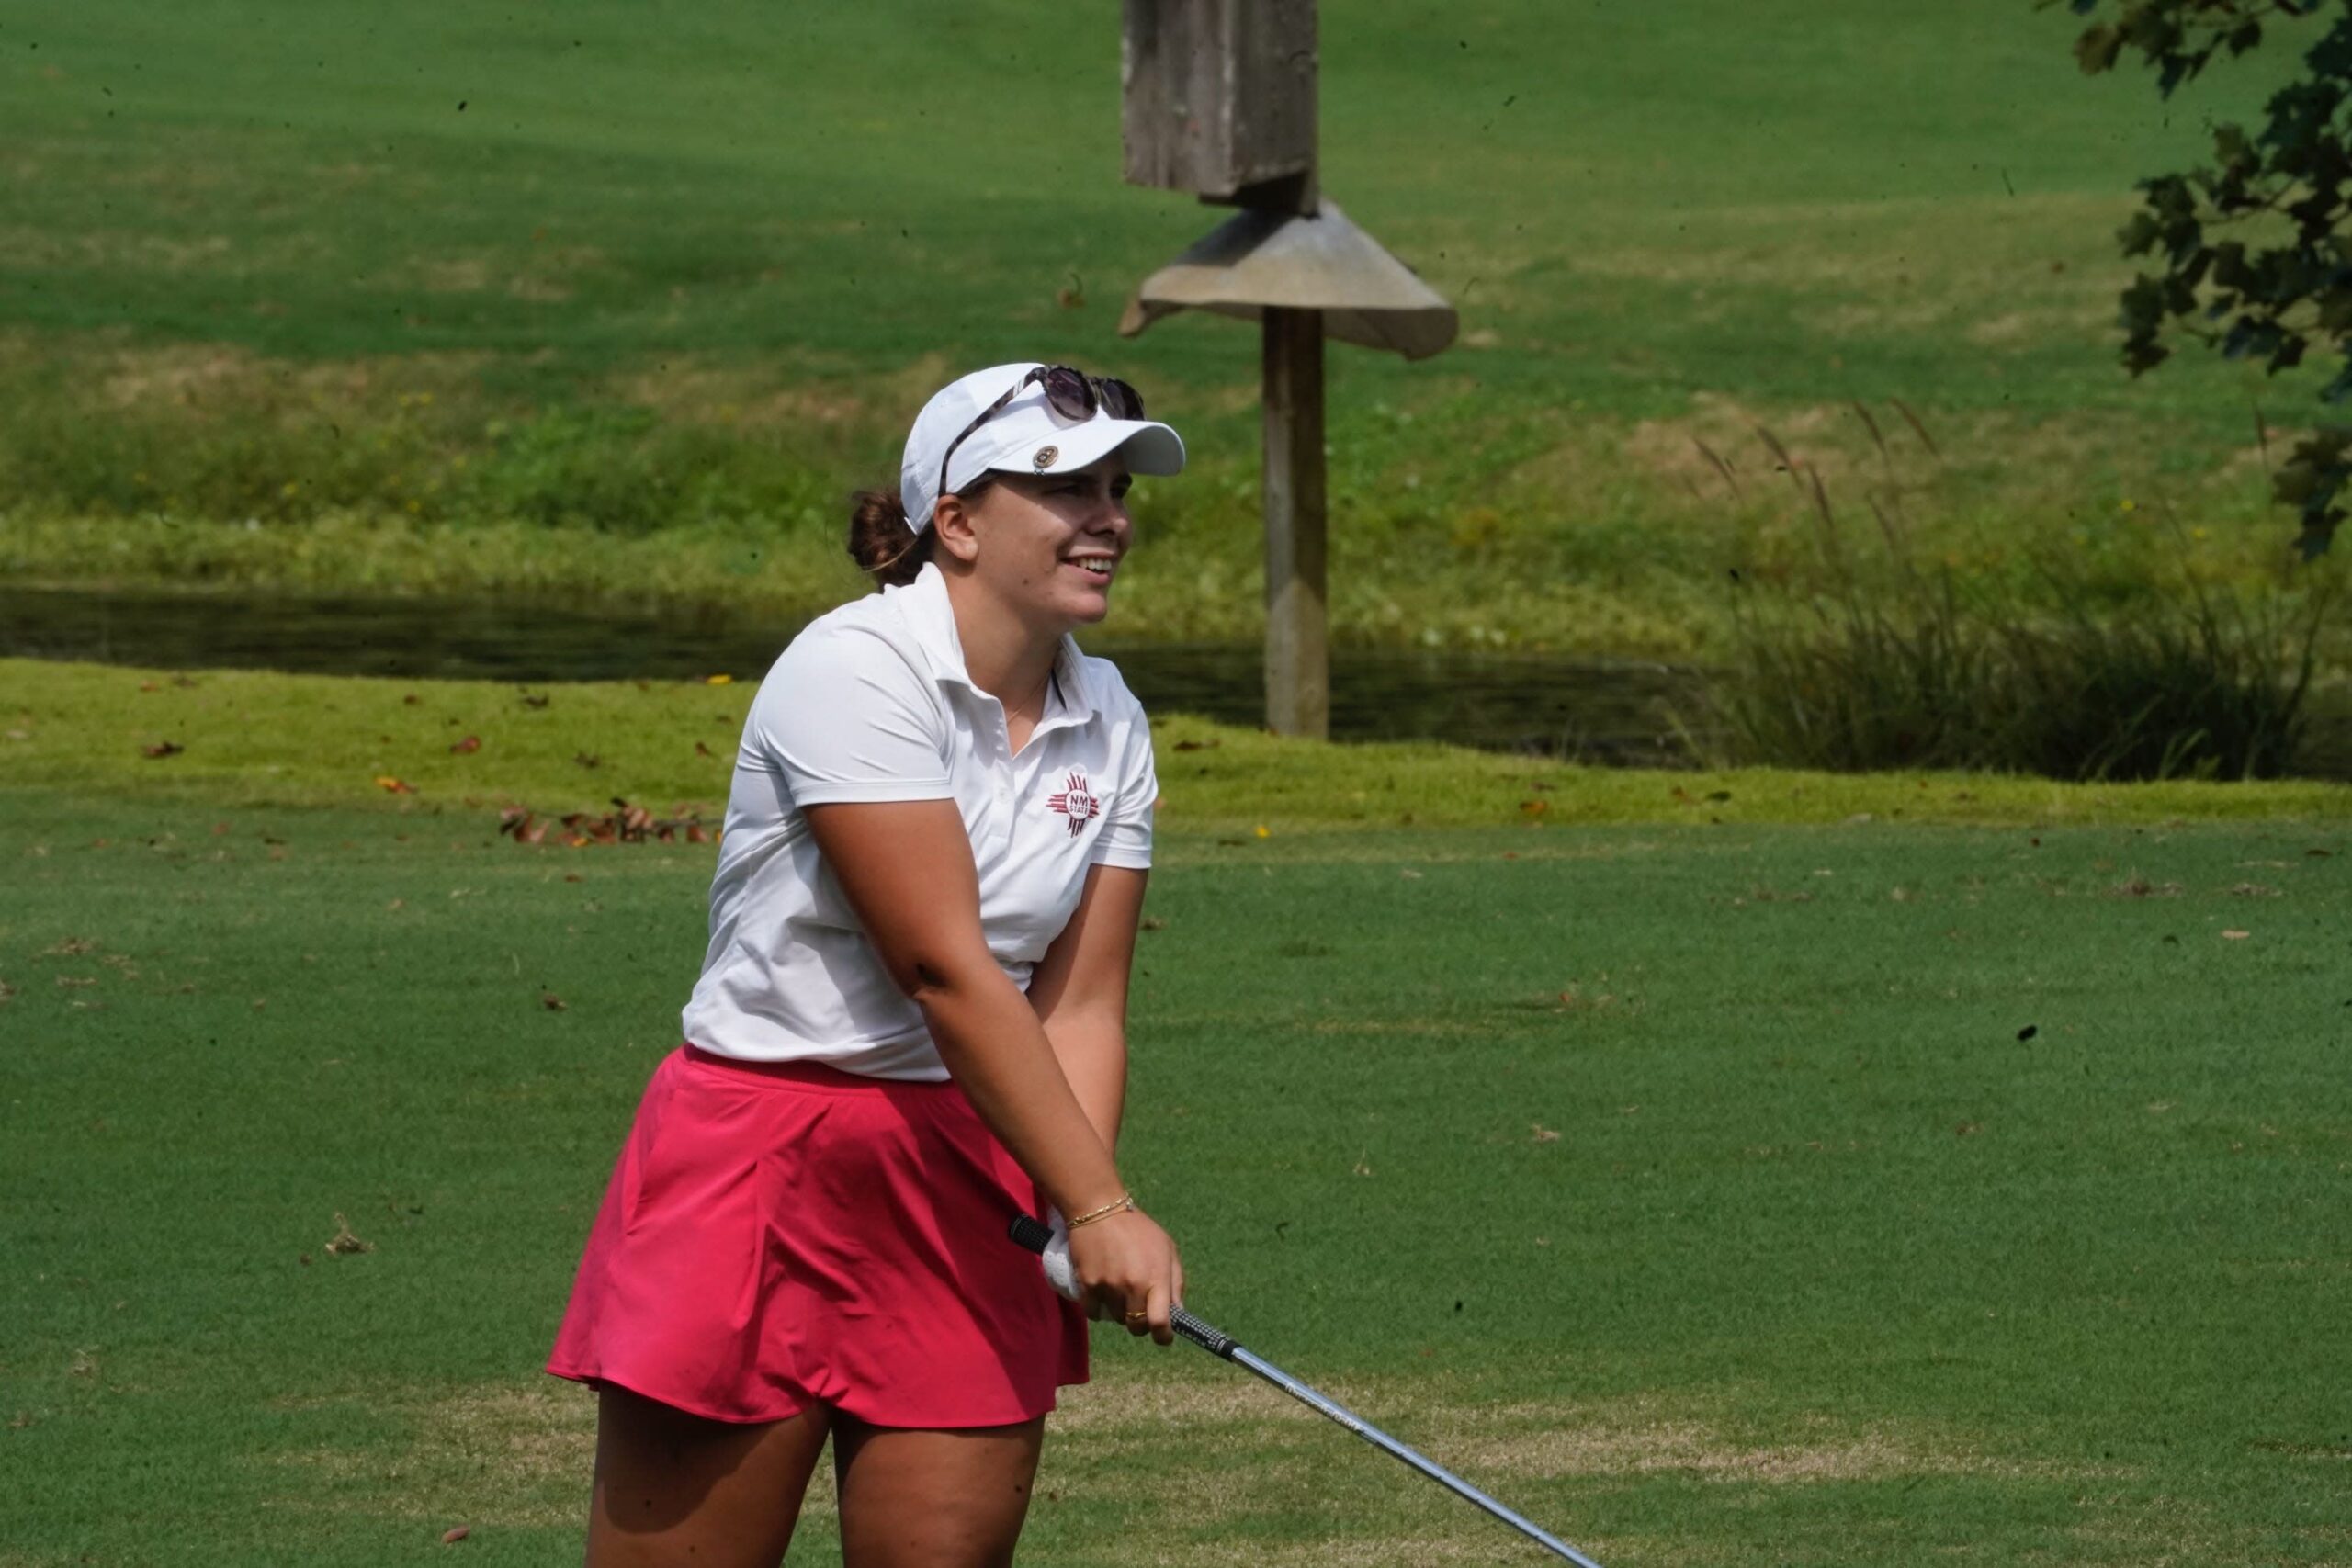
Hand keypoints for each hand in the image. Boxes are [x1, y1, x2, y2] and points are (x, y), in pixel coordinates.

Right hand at [1067, 1206, 1183, 1344]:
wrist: (1099, 1209)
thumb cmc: (1139, 1229)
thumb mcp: (1167, 1249)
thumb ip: (1175, 1282)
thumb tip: (1177, 1313)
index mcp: (1156, 1278)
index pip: (1160, 1323)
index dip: (1163, 1336)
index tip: (1163, 1337)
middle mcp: (1132, 1286)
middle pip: (1137, 1327)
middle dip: (1141, 1324)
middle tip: (1139, 1310)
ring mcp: (1108, 1287)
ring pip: (1116, 1319)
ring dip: (1120, 1311)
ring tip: (1119, 1290)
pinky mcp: (1087, 1285)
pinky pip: (1094, 1313)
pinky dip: (1098, 1308)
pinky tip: (1102, 1292)